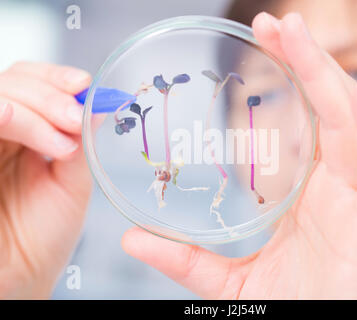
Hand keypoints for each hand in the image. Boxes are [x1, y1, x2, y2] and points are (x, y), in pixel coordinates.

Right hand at [0, 62, 91, 297]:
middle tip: (74, 120)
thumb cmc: (44, 236)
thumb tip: (99, 103)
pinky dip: (3, 115)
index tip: (83, 85)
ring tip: (61, 142)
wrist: (21, 277)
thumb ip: (81, 142)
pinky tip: (25, 130)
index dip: (55, 77)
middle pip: (13, 82)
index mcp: (27, 134)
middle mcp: (1, 133)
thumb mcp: (73, 183)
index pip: (33, 83)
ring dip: (31, 109)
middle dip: (48, 95)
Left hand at [121, 12, 356, 298]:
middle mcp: (336, 189)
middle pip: (325, 112)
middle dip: (304, 63)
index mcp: (307, 195)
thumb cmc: (287, 309)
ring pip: (351, 128)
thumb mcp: (227, 278)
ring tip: (298, 35)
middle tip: (276, 23)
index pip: (302, 124)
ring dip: (329, 78)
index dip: (287, 82)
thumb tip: (131, 239)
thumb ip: (185, 258)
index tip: (259, 45)